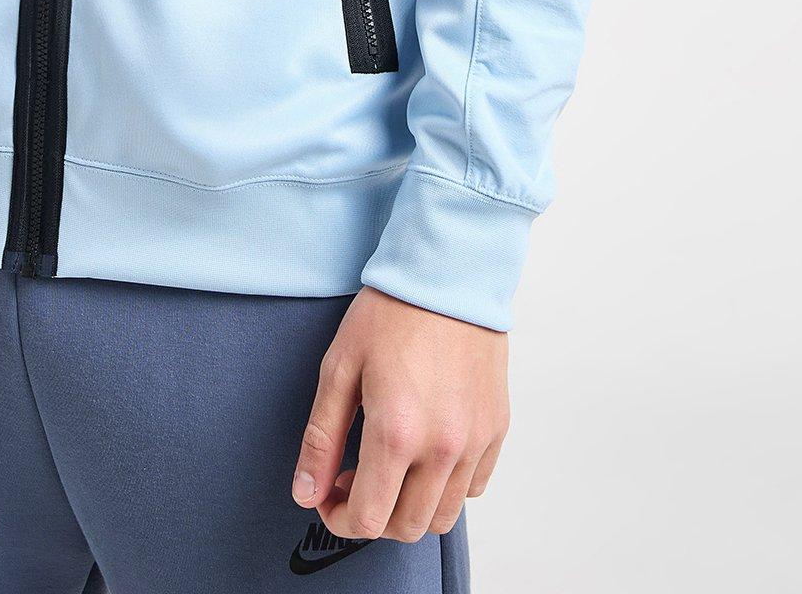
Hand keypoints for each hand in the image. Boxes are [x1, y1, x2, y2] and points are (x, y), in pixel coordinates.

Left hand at [290, 285, 508, 541]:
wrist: (448, 273)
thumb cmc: (390, 312)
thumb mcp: (340, 368)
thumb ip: (321, 438)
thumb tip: (306, 493)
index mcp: (396, 434)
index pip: (367, 520)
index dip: (338, 518)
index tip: (328, 496)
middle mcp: (442, 448)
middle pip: (406, 527)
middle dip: (372, 517)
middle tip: (353, 478)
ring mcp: (474, 441)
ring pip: (443, 516)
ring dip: (410, 507)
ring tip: (390, 467)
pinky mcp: (496, 428)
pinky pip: (474, 487)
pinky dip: (447, 486)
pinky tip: (425, 452)